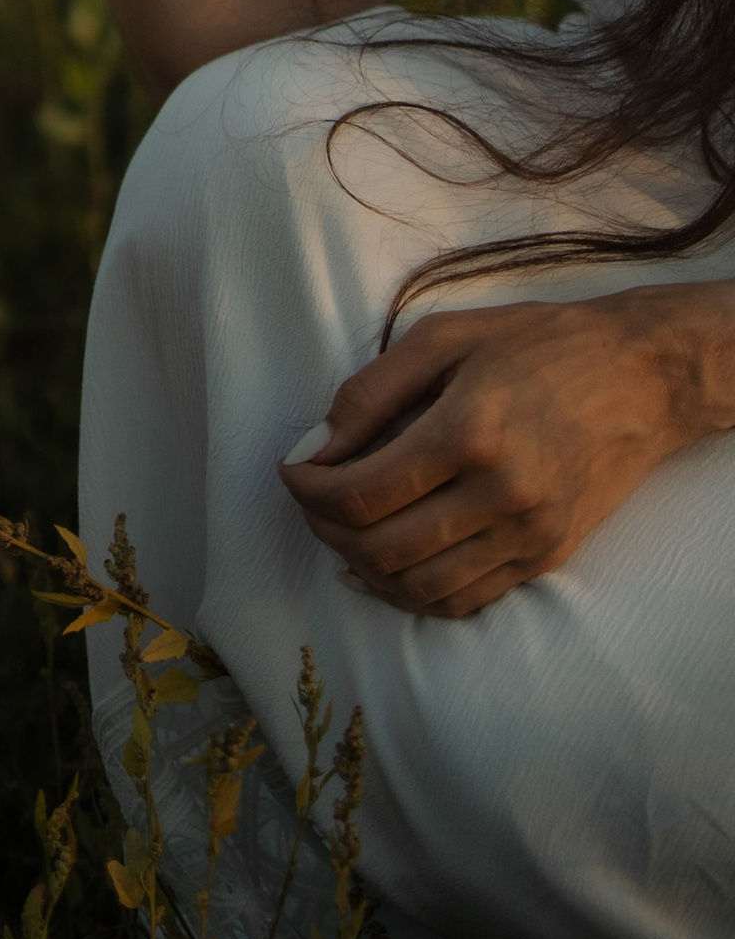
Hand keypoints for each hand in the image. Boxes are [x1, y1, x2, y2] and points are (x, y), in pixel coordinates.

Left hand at [279, 285, 733, 617]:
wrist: (644, 377)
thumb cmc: (539, 345)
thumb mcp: (443, 338)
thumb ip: (369, 394)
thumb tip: (314, 447)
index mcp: (469, 433)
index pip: (358, 495)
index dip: (306, 490)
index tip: (293, 469)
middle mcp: (502, 493)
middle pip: (380, 549)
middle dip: (324, 530)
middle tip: (312, 500)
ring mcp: (530, 532)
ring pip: (418, 588)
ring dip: (362, 568)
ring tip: (342, 531)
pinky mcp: (548, 555)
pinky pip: (464, 600)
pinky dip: (412, 594)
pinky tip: (385, 568)